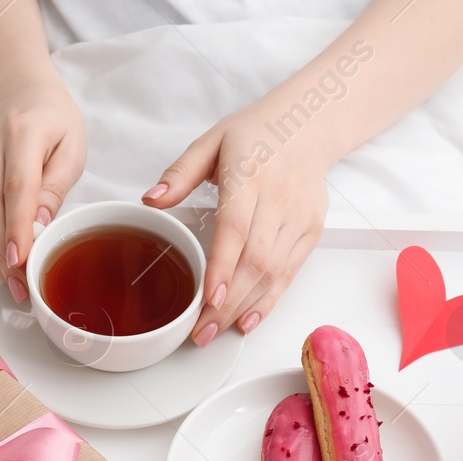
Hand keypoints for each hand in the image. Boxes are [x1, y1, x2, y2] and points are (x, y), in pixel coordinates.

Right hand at [0, 72, 84, 298]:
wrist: (20, 99)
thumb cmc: (51, 125)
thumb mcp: (71, 150)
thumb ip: (56, 187)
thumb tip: (40, 225)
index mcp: (21, 134)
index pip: (15, 187)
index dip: (16, 228)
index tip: (21, 261)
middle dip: (2, 253)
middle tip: (21, 284)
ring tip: (8, 279)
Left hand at [144, 108, 329, 344]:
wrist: (308, 126)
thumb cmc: (253, 135)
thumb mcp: (210, 142)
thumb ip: (179, 173)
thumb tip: (150, 201)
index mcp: (250, 174)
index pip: (236, 228)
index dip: (223, 266)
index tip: (208, 298)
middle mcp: (278, 199)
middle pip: (255, 260)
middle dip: (228, 302)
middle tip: (200, 332)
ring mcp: (299, 218)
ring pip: (274, 273)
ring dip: (245, 307)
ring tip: (217, 332)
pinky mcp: (311, 232)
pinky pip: (289, 274)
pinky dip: (269, 301)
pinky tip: (247, 320)